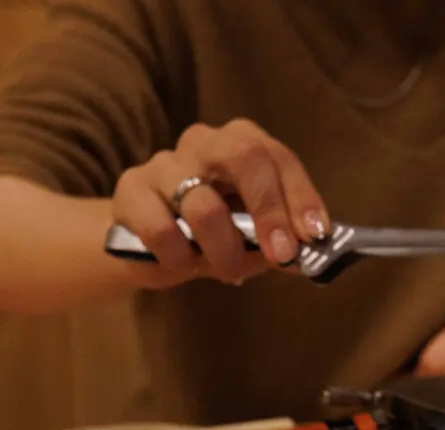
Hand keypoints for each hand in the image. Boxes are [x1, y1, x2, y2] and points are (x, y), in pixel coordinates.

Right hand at [110, 119, 329, 287]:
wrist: (145, 244)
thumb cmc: (210, 235)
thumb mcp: (251, 239)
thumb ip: (278, 243)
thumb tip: (304, 255)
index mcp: (241, 144)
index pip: (278, 157)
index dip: (300, 196)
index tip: (313, 234)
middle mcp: (204, 143)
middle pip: (243, 155)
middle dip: (269, 209)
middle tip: (279, 254)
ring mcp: (164, 163)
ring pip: (203, 204)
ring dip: (223, 249)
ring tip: (228, 271)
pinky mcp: (131, 189)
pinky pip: (161, 229)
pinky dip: (179, 257)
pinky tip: (182, 264)